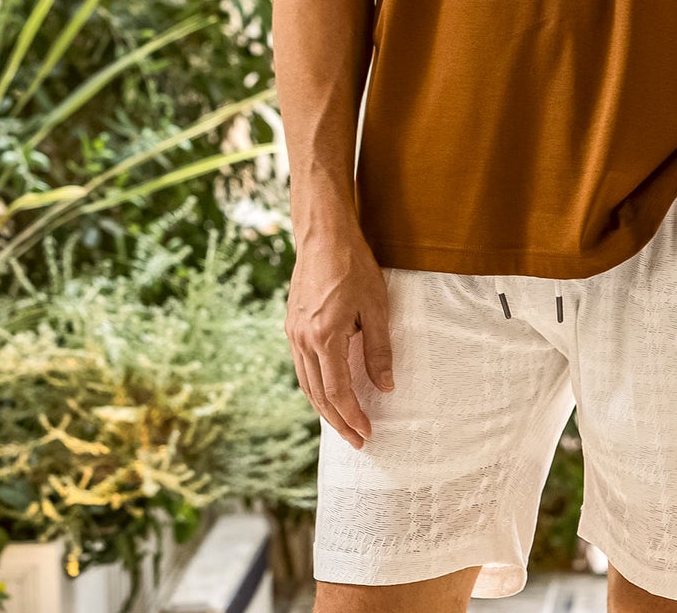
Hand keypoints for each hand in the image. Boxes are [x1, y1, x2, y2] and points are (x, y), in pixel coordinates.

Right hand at [285, 230, 394, 450]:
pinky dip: (314, 386)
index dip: (353, 416)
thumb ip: (379, 350)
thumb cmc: (354, 266)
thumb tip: (385, 387)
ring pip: (306, 384)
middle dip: (338, 421)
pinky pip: (301, 367)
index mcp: (324, 337)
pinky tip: (327, 392)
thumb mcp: (376, 307)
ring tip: (343, 424)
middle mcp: (303, 340)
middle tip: (357, 440)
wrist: (323, 236)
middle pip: (318, 395)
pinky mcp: (291, 326)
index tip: (367, 433)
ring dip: (324, 408)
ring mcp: (293, 333)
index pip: (338, 391)